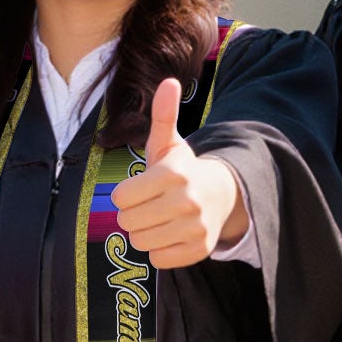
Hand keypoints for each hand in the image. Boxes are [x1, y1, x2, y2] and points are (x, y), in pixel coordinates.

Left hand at [109, 78, 245, 266]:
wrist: (221, 195)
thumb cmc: (183, 170)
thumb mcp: (169, 143)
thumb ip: (163, 115)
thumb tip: (170, 81)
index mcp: (174, 174)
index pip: (121, 198)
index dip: (125, 195)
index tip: (139, 190)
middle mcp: (187, 202)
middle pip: (128, 222)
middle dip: (132, 215)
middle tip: (148, 206)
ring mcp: (195, 228)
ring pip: (140, 243)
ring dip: (144, 233)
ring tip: (158, 219)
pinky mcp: (199, 250)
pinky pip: (158, 259)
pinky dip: (159, 250)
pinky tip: (170, 234)